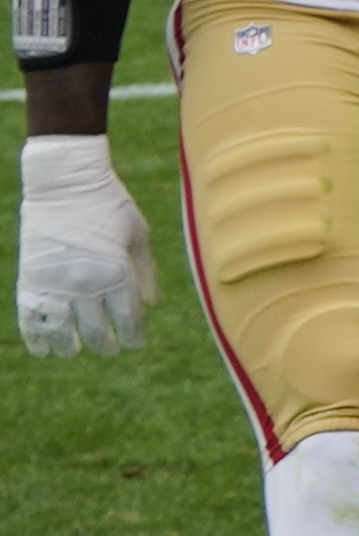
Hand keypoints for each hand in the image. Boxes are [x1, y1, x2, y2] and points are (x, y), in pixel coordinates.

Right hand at [17, 134, 156, 356]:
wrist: (65, 185)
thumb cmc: (109, 205)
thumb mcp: (137, 234)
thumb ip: (146, 271)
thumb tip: (152, 304)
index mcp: (117, 273)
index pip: (128, 318)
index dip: (133, 335)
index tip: (135, 342)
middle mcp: (86, 285)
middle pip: (97, 330)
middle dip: (106, 344)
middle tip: (110, 348)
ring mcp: (55, 286)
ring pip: (62, 332)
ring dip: (70, 346)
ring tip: (74, 351)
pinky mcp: (29, 282)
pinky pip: (30, 321)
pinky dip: (36, 338)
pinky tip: (44, 349)